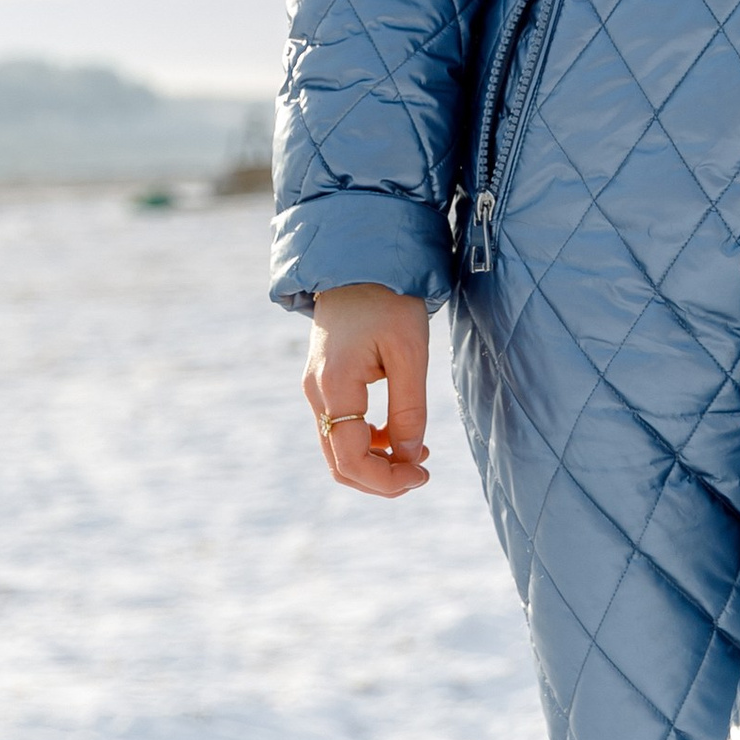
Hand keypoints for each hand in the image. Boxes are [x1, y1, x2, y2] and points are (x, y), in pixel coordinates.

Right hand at [304, 284, 431, 497]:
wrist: (359, 257)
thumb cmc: (389, 298)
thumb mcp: (410, 352)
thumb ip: (409, 409)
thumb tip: (407, 458)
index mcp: (334, 386)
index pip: (351, 460)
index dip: (387, 481)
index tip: (423, 475)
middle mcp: (316, 392)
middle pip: (340, 463)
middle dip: (381, 479)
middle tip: (421, 472)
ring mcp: (316, 387)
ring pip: (338, 449)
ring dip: (376, 462)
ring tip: (417, 455)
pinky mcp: (324, 381)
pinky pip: (340, 428)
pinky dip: (368, 442)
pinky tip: (399, 435)